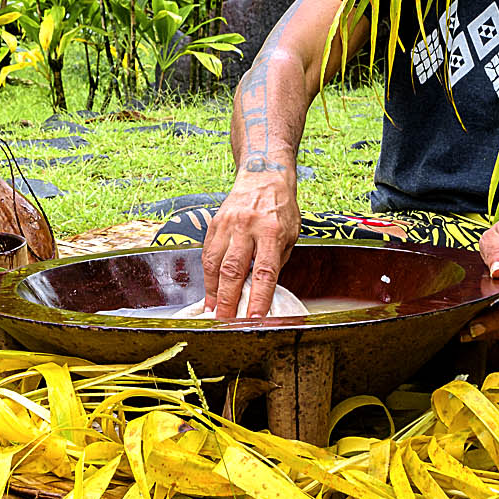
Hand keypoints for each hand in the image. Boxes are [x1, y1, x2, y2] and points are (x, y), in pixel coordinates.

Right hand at [200, 165, 299, 319]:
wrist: (263, 176)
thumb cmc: (281, 210)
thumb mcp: (291, 235)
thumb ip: (276, 262)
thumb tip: (262, 292)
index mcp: (271, 231)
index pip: (264, 272)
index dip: (258, 298)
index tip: (254, 319)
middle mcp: (247, 227)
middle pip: (233, 270)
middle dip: (228, 300)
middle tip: (225, 322)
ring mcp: (227, 224)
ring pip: (215, 263)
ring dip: (213, 291)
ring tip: (213, 311)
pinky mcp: (214, 223)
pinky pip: (207, 254)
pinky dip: (208, 275)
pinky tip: (210, 290)